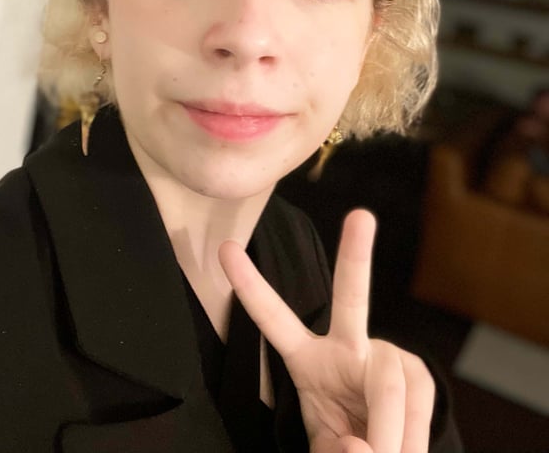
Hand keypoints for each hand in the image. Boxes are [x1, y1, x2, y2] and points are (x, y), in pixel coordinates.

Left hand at [219, 209, 434, 452]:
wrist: (388, 450)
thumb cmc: (344, 439)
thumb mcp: (324, 443)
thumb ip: (333, 449)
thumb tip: (361, 450)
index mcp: (308, 359)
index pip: (274, 320)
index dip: (250, 287)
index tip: (225, 248)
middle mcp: (349, 345)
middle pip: (353, 298)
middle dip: (355, 255)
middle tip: (360, 216)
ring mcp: (387, 356)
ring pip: (388, 388)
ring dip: (387, 437)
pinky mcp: (420, 376)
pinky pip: (416, 412)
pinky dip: (409, 445)